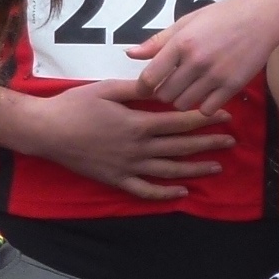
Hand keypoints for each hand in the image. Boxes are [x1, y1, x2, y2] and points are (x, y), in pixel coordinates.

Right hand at [8, 81, 237, 201]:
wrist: (46, 131)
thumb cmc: (75, 105)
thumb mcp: (108, 89)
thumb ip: (139, 89)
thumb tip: (165, 84)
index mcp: (138, 123)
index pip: (181, 122)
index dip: (206, 119)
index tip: (226, 116)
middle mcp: (138, 148)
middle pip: (181, 147)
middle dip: (209, 144)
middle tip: (232, 141)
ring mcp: (128, 167)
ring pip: (169, 171)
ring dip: (195, 169)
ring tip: (217, 167)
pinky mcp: (116, 180)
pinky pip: (145, 191)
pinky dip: (165, 194)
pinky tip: (182, 193)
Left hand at [127, 0, 278, 113]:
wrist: (264, 17)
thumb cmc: (224, 15)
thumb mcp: (188, 21)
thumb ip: (158, 40)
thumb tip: (130, 53)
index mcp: (182, 42)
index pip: (149, 78)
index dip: (143, 87)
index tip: (147, 87)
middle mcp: (196, 61)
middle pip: (164, 95)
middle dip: (164, 92)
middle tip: (173, 83)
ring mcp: (215, 75)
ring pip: (183, 104)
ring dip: (183, 99)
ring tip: (190, 87)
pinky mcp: (232, 86)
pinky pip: (206, 109)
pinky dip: (203, 105)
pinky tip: (207, 92)